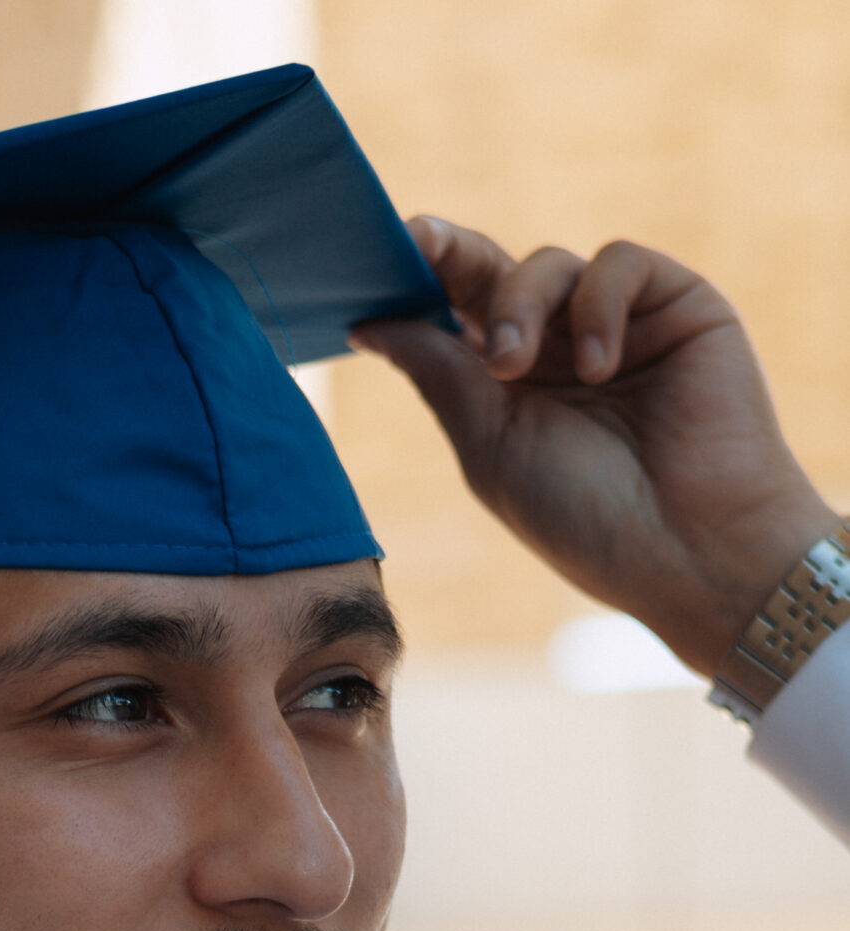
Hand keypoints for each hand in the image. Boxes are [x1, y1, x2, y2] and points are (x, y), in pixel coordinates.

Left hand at [352, 220, 836, 673]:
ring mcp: (617, 323)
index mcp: (508, 389)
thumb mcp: (491, 448)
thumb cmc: (589, 519)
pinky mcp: (677, 304)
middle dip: (452, 258)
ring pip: (549, 265)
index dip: (419, 282)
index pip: (455, 316)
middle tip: (421, 249)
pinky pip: (619, 264)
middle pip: (493, 273)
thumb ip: (441, 375)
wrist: (693, 549)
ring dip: (517, 304)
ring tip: (512, 364)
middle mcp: (560, 349)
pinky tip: (600, 367)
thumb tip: (369, 324)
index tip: (384, 257)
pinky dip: (598, 303)